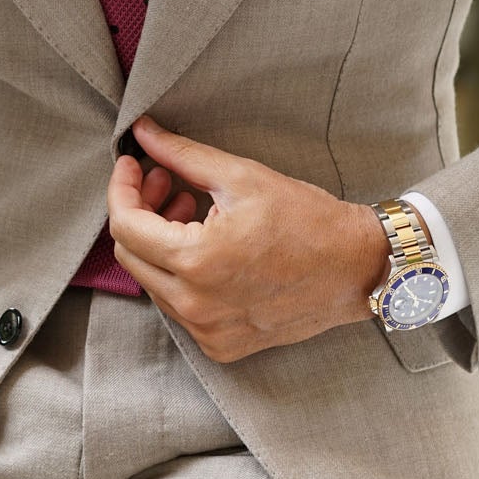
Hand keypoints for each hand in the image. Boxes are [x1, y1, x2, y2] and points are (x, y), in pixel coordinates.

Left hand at [106, 114, 389, 361]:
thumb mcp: (242, 177)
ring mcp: (207, 331)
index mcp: (196, 262)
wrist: (357, 269)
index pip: (125, 225)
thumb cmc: (307, 220)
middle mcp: (195, 306)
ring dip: (162, 244)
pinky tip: (211, 249)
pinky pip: (180, 308)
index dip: (122, 189)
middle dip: (141, 212)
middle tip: (168, 183)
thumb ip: (183, 155)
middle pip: (131, 255)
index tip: (132, 166)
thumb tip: (142, 133)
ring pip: (153, 283)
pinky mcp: (221, 346)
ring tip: (193, 210)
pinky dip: (183, 276)